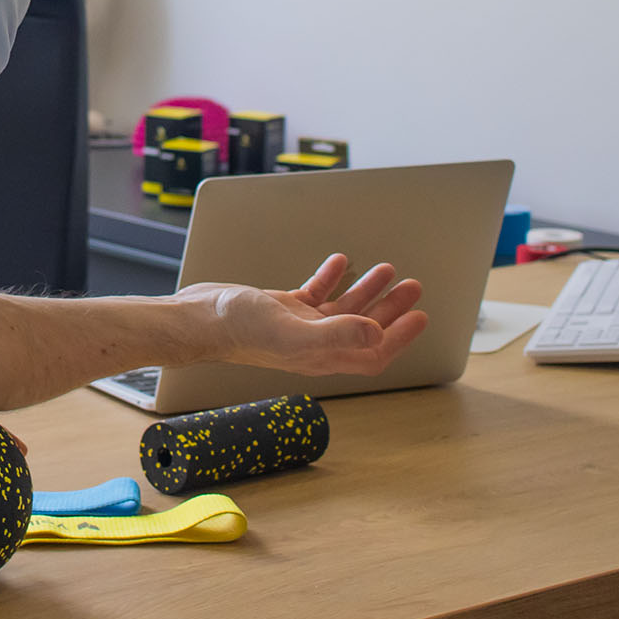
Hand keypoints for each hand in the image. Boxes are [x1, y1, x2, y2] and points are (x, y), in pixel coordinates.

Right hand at [181, 254, 428, 375]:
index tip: (420, 317)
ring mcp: (298, 326)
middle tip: (413, 286)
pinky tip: (339, 261)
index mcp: (321, 356)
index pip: (372, 353)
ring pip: (344, 309)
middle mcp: (314, 344)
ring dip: (367, 289)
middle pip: (364, 329)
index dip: (400, 338)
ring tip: (386, 268)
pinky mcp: (282, 309)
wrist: (199, 319)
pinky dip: (331, 277)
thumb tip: (376, 334)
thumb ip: (337, 334)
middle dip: (392, 309)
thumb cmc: (239, 330)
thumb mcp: (293, 330)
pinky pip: (316, 293)